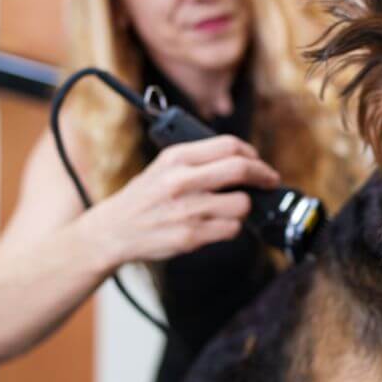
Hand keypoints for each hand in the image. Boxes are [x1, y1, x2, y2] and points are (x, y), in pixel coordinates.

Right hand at [81, 135, 279, 266]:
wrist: (112, 231)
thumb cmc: (145, 197)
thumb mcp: (164, 166)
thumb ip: (199, 160)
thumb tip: (245, 161)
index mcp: (177, 157)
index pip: (229, 146)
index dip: (252, 154)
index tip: (259, 163)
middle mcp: (182, 180)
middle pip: (241, 170)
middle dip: (264, 175)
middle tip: (270, 181)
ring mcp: (187, 210)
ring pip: (241, 204)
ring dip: (243, 207)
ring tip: (230, 208)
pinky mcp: (190, 236)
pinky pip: (231, 229)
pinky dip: (230, 228)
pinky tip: (217, 225)